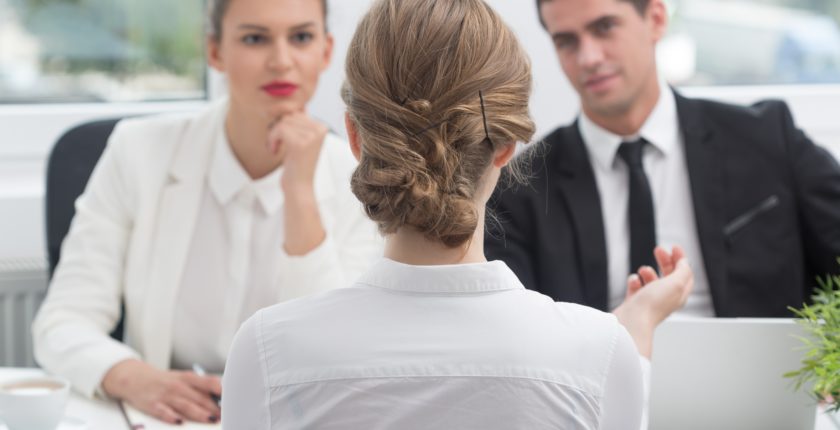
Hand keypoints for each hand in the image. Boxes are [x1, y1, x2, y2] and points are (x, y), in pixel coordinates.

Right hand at [102, 359, 220, 424]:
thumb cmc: (164, 381)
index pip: (209, 383)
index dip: (222, 391)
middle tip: (226, 416)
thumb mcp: (183, 378)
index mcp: (188, 378)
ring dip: (200, 413)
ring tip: (211, 420)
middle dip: (214, 408)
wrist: (135, 378)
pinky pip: (164, 412)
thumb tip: (222, 395)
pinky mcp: (153, 405)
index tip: (233, 399)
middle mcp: (178, 386)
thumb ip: (200, 386)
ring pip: (186, 405)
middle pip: (200, 398)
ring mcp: (165, 395)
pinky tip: (180, 422)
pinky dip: (172, 417)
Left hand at [267, 111, 327, 191]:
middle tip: (276, 144)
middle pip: (289, 116)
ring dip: (274, 134)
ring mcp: (312, 136)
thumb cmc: (296, 165)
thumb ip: (298, 123)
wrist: (299, 187)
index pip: (297, 113)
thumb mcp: (300, 140)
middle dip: (278, 129)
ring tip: (275, 148)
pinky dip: (272, 139)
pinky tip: (274, 150)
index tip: (281, 140)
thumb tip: (293, 105)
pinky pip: (280, 129)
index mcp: (322, 127)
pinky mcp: (301, 143)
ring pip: (283, 121)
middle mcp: (321, 129)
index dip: (284, 125)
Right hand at [613, 246, 693, 357]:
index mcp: (679, 295)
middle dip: (664, 261)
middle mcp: (666, 298)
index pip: (685, 274)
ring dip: (647, 271)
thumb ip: (683, 270)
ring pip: (651, 281)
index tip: (674, 248)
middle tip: (658, 250)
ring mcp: (650, 301)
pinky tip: (633, 281)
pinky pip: (636, 287)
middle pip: (669, 275)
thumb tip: (684, 262)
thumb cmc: (652, 305)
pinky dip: (634, 281)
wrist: (632, 321)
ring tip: (643, 270)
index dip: (681, 259)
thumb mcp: (676, 283)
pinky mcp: (635, 303)